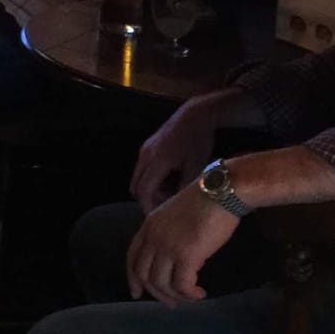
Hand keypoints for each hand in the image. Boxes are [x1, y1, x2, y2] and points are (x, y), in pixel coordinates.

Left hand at [126, 186, 237, 306]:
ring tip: (191, 297)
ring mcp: (167, 246)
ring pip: (161, 284)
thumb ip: (170, 235)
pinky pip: (181, 285)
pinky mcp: (186, 255)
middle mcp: (153, 237)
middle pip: (143, 275)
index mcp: (149, 226)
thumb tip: (177, 260)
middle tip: (172, 304)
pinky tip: (200, 293)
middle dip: (156, 294)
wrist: (221, 192)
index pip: (132, 257)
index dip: (133, 278)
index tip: (137, 293)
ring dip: (176, 296)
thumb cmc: (205, 202)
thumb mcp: (177, 217)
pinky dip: (189, 294)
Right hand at [131, 96, 220, 211]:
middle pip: (136, 186)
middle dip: (148, 199)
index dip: (148, 207)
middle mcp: (145, 156)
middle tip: (164, 207)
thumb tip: (177, 205)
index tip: (156, 218)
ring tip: (172, 192)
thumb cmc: (197, 141)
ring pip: (139, 177)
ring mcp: (145, 150)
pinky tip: (171, 178)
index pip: (144, 191)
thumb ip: (184, 187)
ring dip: (151, 188)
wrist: (195, 115)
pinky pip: (144, 168)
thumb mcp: (195, 167)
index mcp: (155, 162)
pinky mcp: (148, 146)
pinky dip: (153, 178)